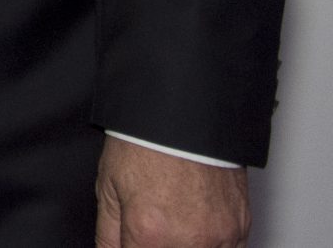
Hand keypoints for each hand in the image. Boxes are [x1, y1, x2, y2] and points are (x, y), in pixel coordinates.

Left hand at [94, 136, 248, 247]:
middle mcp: (188, 241)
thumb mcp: (109, 188)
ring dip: (184, 244)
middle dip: (156, 244)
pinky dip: (210, 245)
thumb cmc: (144, 143)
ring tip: (173, 222)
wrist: (184, 114)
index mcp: (149, 233)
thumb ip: (108, 234)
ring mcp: (219, 237)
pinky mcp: (240, 228)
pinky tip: (194, 226)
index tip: (133, 238)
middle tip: (152, 226)